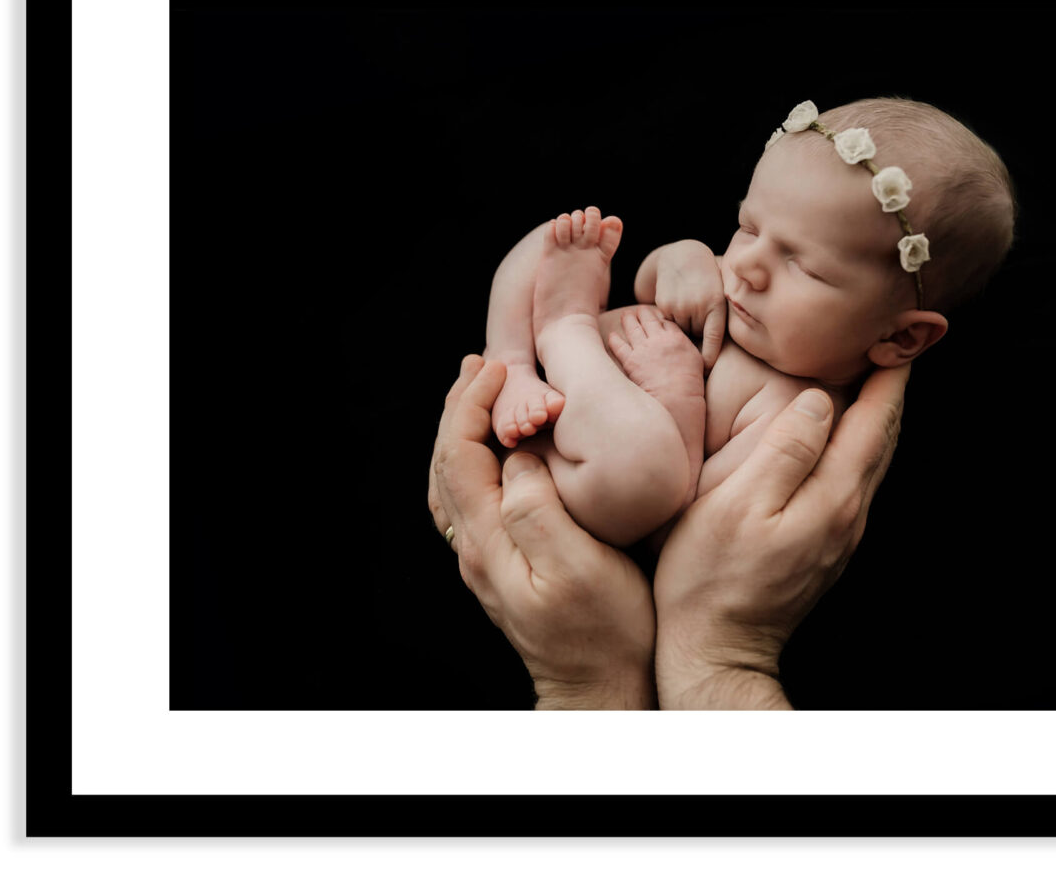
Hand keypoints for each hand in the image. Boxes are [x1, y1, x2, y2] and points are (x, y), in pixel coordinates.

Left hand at [428, 355, 656, 708]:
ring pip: (453, 483)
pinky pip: (470, 503)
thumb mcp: (581, 566)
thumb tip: (519, 459)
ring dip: (463, 433)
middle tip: (482, 364)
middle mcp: (476, 550)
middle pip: (448, 464)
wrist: (602, 692)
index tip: (501, 368)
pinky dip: (474, 464)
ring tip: (480, 395)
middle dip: (461, 408)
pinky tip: (493, 455)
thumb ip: (540, 508)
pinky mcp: (504, 568)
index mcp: (490, 541)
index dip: (474, 405)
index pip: (460, 455)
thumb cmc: (606, 631)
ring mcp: (487, 562)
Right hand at [651, 364, 909, 708]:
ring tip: (868, 375)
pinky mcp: (825, 545)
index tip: (899, 330)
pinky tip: (837, 432)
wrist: (716, 651)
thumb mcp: (737, 505)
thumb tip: (820, 400)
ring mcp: (841, 533)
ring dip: (875, 414)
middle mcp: (851, 513)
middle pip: (883, 436)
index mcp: (835, 496)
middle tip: (890, 341)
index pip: (876, 419)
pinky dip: (856, 443)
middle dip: (890, 386)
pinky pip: (854, 479)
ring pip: (871, 459)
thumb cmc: (710, 579)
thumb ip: (784, 450)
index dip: (890, 372)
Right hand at [652, 240, 728, 368]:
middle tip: (696, 313)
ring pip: (681, 331)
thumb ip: (717, 319)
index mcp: (716, 304)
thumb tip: (708, 355)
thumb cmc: (707, 280)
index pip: (713, 338)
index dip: (709, 357)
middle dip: (696, 332)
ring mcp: (679, 305)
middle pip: (695, 335)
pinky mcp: (664, 304)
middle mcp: (697, 306)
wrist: (683, 256)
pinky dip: (672, 318)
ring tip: (687, 306)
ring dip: (683, 326)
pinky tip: (677, 303)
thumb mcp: (719, 294)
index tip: (706, 370)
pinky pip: (669, 323)